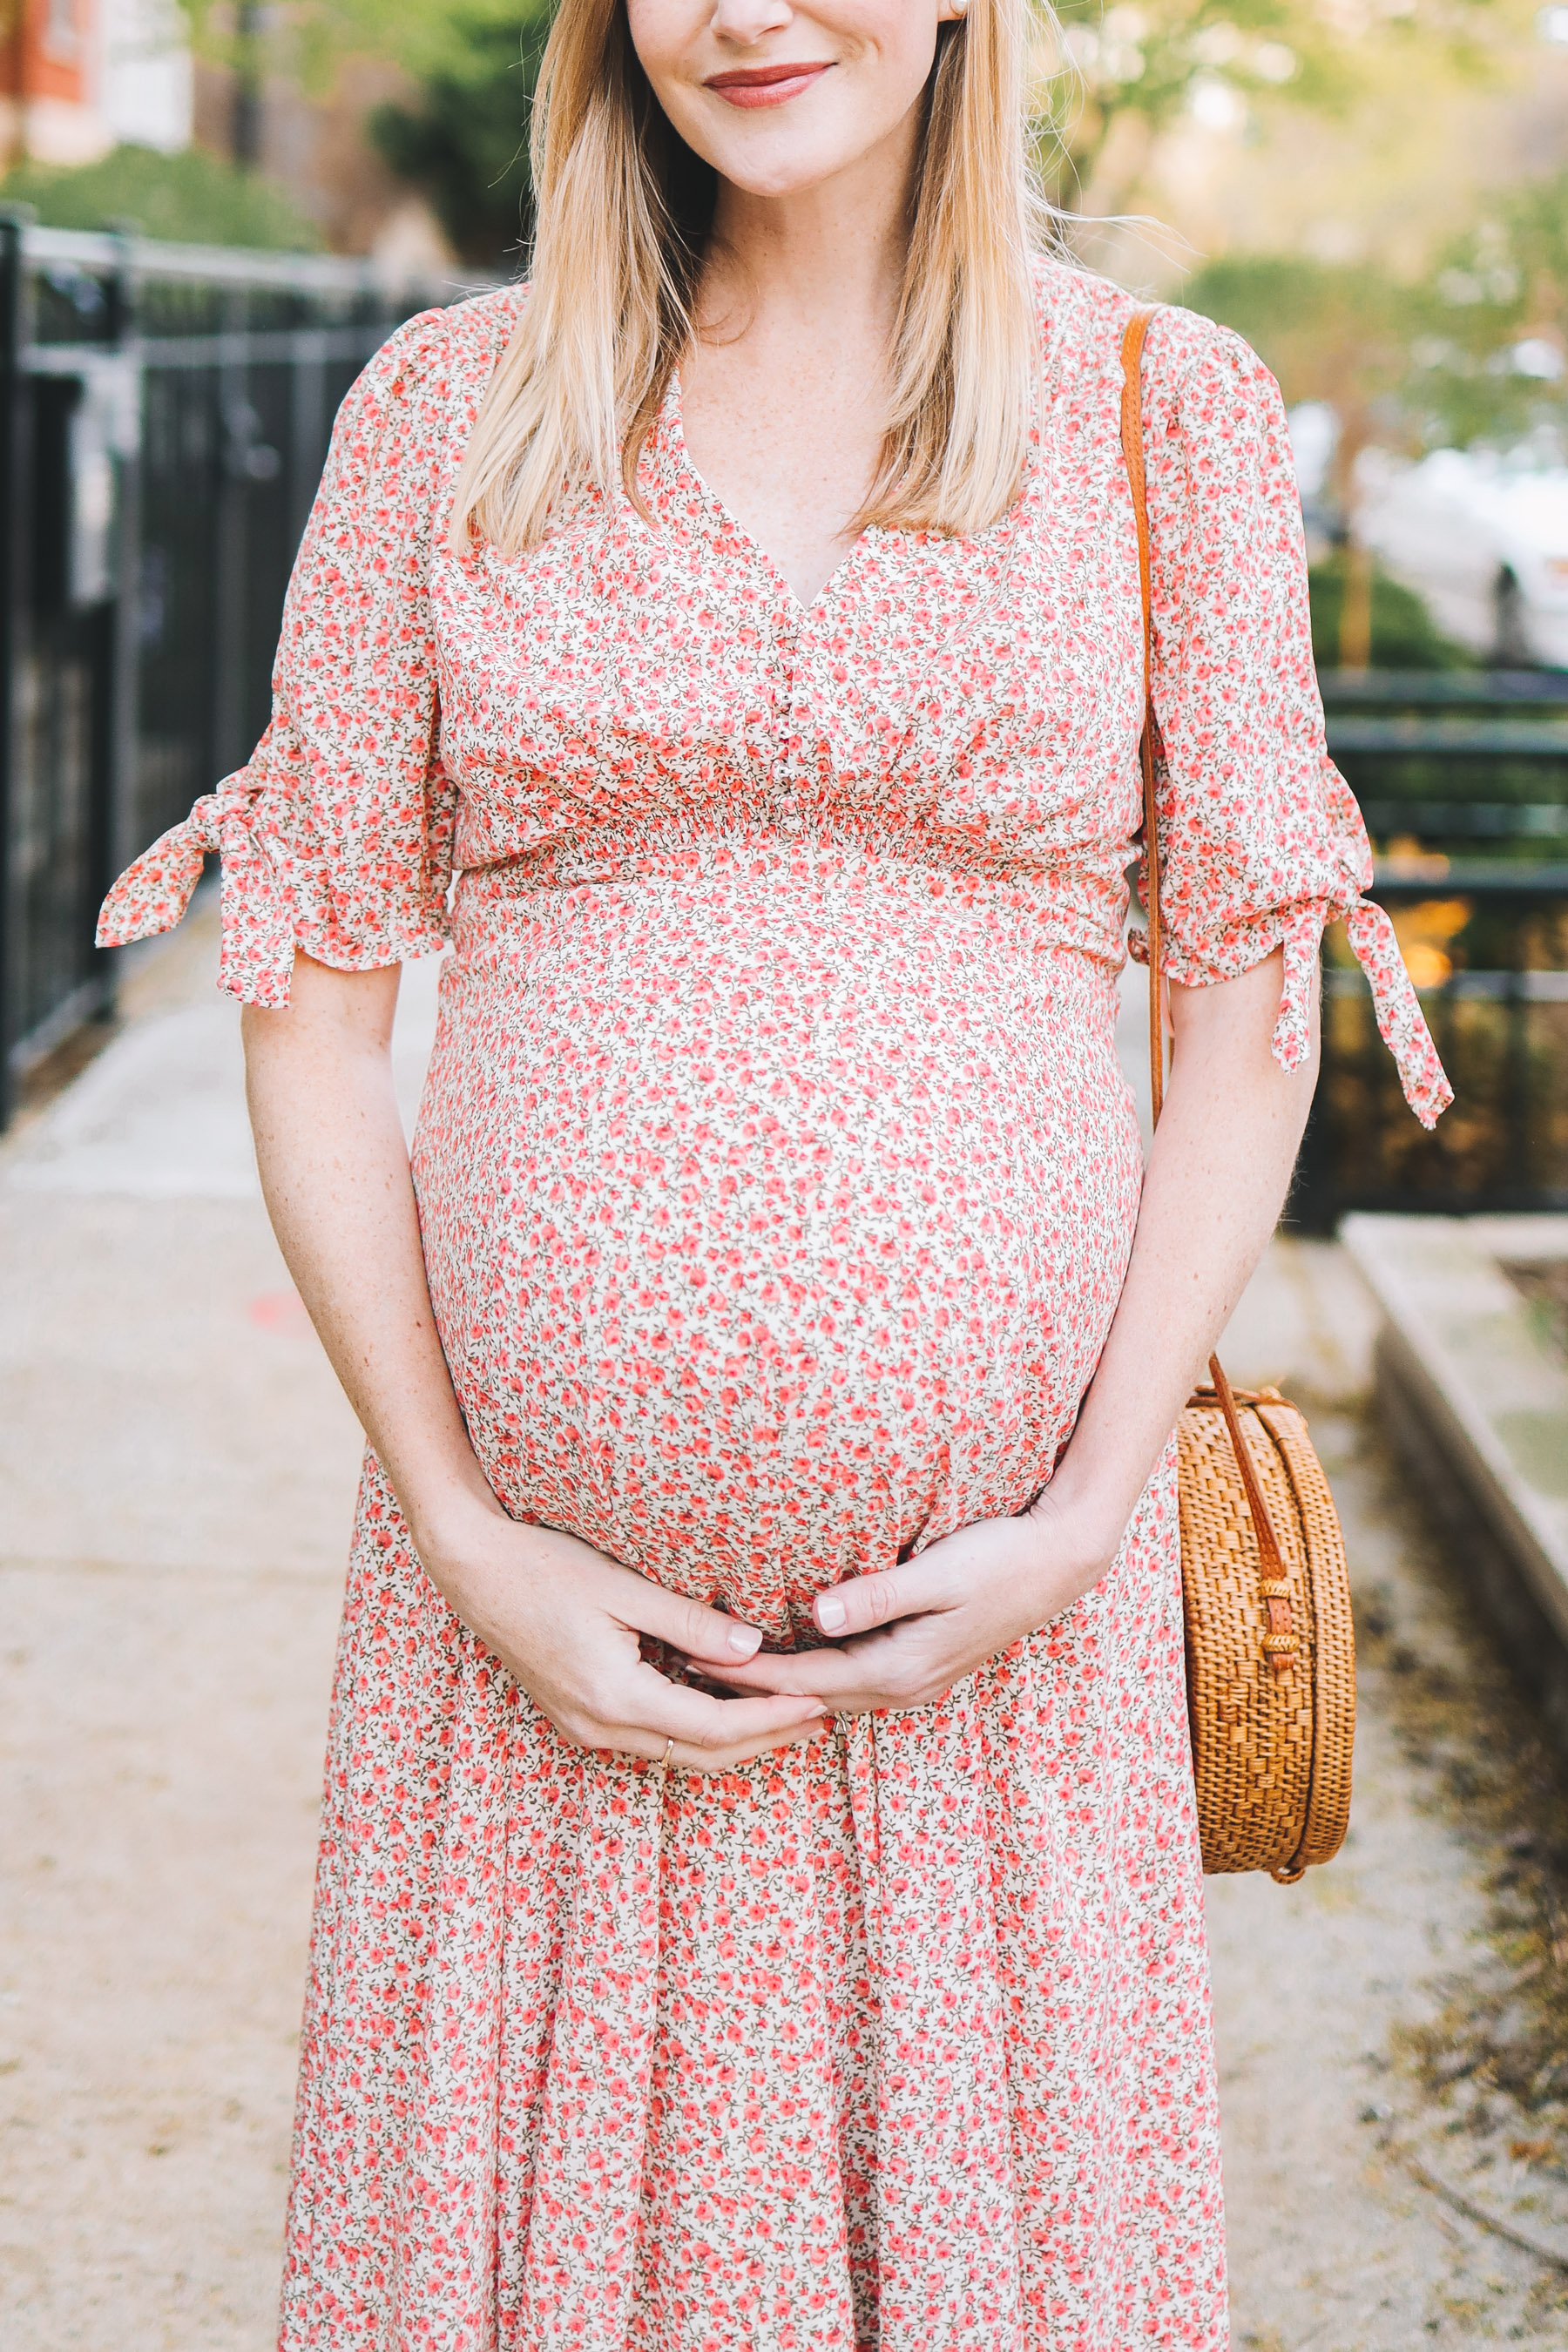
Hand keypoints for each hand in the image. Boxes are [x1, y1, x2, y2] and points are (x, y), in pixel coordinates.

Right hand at [420, 1499, 826, 1770]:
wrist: (472, 1570)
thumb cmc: (543, 1567)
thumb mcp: (623, 1587)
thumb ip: (689, 1622)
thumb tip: (753, 1648)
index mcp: (616, 1697)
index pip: (716, 1729)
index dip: (773, 1720)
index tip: (818, 1702)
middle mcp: (600, 1727)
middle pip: (702, 1754)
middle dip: (766, 1738)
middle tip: (819, 1715)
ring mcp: (585, 1727)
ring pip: (677, 1752)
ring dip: (733, 1738)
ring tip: (785, 1712)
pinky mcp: (578, 1716)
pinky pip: (651, 1738)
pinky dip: (695, 1728)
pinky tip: (724, 1701)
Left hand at [682, 1489, 1117, 1717]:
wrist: (1060, 1563)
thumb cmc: (1001, 1558)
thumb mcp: (940, 1572)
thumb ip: (878, 1595)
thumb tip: (819, 1613)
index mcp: (900, 1670)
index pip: (803, 1681)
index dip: (745, 1675)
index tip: (693, 1661)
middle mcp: (904, 1687)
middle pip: (808, 1698)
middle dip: (747, 1689)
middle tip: (683, 1671)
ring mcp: (916, 1682)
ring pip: (829, 1695)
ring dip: (776, 1687)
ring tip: (721, 1672)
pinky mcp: (922, 1665)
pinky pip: (850, 1682)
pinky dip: (811, 1676)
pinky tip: (789, 1660)